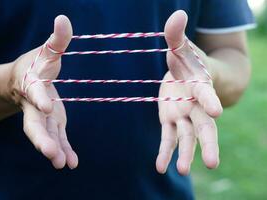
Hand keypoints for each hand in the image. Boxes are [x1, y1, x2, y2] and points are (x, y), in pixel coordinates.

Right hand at [8, 15, 77, 168]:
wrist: (23, 81)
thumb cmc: (35, 65)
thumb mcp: (46, 51)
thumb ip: (57, 39)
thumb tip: (64, 18)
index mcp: (32, 85)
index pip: (35, 93)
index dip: (39, 99)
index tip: (45, 107)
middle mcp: (34, 105)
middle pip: (34, 124)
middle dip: (41, 138)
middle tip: (49, 154)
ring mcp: (43, 117)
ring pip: (45, 135)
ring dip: (53, 149)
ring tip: (60, 163)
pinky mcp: (53, 123)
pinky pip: (57, 138)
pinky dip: (63, 150)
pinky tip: (71, 163)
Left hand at [156, 11, 222, 174]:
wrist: (188, 75)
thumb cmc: (188, 61)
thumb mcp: (181, 47)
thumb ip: (177, 35)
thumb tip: (176, 14)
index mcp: (199, 85)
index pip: (206, 94)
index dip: (210, 101)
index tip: (217, 112)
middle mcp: (194, 104)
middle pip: (204, 126)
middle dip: (208, 143)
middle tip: (212, 163)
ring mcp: (182, 115)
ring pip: (186, 137)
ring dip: (184, 153)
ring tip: (181, 171)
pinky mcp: (170, 120)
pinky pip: (168, 137)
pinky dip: (164, 152)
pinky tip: (161, 167)